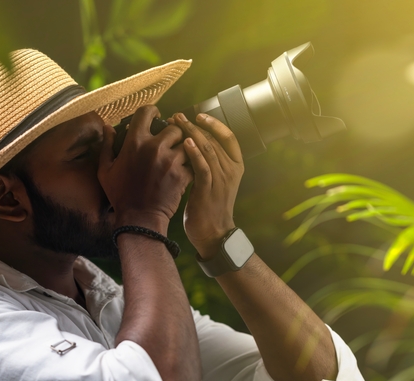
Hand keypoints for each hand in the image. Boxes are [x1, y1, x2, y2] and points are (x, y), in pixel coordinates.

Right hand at [99, 106, 191, 232]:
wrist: (140, 219)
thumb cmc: (121, 195)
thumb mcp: (106, 170)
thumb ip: (107, 146)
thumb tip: (107, 127)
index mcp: (135, 142)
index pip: (147, 112)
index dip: (153, 112)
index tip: (157, 116)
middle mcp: (154, 147)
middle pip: (174, 127)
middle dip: (173, 133)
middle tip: (171, 142)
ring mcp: (171, 161)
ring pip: (187, 143)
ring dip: (184, 149)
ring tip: (179, 156)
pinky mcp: (183, 174)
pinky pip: (193, 161)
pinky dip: (190, 165)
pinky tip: (184, 170)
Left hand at [172, 112, 243, 258]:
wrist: (213, 233)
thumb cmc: (210, 207)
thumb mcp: (215, 181)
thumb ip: (210, 163)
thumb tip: (194, 143)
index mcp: (235, 166)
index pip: (229, 137)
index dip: (215, 124)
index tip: (199, 115)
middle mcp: (231, 170)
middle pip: (215, 140)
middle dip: (195, 125)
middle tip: (178, 116)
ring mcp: (221, 180)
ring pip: (209, 149)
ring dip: (192, 134)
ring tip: (177, 123)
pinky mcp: (209, 190)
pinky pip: (203, 167)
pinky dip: (194, 154)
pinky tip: (185, 143)